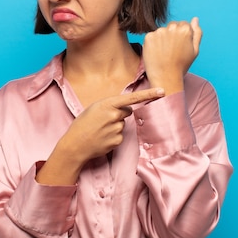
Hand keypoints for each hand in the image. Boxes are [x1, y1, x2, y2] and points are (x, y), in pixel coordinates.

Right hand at [36, 88, 164, 184]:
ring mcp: (116, 129)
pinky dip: (113, 137)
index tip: (162, 91)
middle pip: (126, 111)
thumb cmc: (82, 124)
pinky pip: (120, 136)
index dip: (148, 94)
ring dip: (114, 126)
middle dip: (118, 114)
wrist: (74, 145)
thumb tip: (126, 110)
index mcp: (107, 104)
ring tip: (99, 130)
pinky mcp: (117, 141)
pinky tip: (101, 139)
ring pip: (122, 124)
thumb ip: (110, 106)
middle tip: (102, 120)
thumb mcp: (93, 109)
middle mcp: (114, 116)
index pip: (132, 98)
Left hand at [142, 17, 202, 94]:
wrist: (165, 78)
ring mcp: (159, 32)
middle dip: (172, 34)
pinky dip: (153, 43)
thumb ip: (197, 32)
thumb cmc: (181, 66)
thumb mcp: (195, 50)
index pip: (184, 24)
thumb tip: (195, 19)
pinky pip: (152, 36)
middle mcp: (172, 28)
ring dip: (162, 38)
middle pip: (172, 25)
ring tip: (164, 53)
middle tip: (172, 50)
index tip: (179, 46)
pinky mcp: (148, 37)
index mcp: (185, 30)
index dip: (182, 36)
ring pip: (162, 31)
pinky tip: (156, 53)